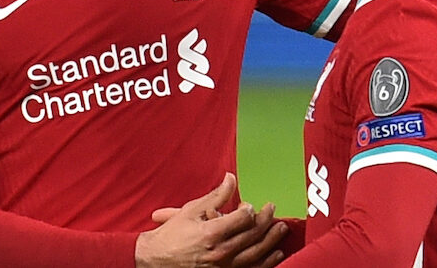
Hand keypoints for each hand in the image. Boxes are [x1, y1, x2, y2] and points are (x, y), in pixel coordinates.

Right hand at [152, 199, 287, 266]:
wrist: (155, 262)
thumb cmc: (171, 236)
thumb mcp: (191, 210)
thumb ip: (216, 195)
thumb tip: (231, 178)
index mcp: (212, 233)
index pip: (243, 218)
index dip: (250, 209)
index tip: (249, 205)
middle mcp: (221, 253)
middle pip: (253, 235)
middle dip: (267, 220)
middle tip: (272, 209)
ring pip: (257, 254)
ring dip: (272, 240)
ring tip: (281, 229)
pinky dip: (267, 262)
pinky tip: (276, 254)